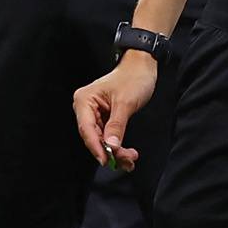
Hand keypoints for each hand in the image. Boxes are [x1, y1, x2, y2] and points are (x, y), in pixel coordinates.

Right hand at [72, 53, 159, 172]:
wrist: (142, 67)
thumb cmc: (132, 78)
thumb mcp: (125, 103)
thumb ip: (117, 125)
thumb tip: (111, 146)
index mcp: (85, 100)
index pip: (87, 129)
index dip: (96, 147)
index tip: (107, 160)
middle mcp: (86, 108)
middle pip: (94, 138)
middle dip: (110, 151)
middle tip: (127, 159)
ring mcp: (95, 114)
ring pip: (102, 140)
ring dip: (116, 152)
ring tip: (131, 158)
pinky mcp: (105, 119)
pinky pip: (108, 137)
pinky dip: (118, 146)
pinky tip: (128, 153)